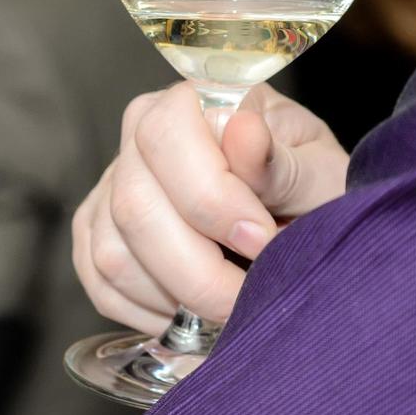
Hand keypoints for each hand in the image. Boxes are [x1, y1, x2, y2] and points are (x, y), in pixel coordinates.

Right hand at [72, 82, 348, 334]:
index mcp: (193, 101)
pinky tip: (192, 313)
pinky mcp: (97, 231)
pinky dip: (148, 313)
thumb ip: (281, 161)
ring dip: (176, 297)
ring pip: (114, 254)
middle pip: (135, 206)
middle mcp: (138, 133)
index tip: (261, 239)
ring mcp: (111, 183)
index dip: (211, 199)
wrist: (297, 209)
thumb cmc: (308, 182)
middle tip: (249, 294)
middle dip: (198, 269)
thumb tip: (245, 132)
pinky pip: (101, 282)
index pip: (167, 137)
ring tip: (229, 304)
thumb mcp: (318, 169)